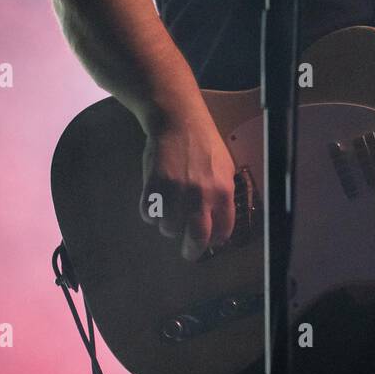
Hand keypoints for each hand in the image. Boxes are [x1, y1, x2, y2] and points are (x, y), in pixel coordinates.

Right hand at [140, 113, 236, 260]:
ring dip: (168, 225)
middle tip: (188, 252)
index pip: (223, 229)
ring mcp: (176, 193)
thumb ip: (223, 195)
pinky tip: (156, 202)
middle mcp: (201, 196)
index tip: (211, 242)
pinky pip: (149, 215)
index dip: (216, 239)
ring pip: (169, 228)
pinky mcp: (153, 187)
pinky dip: (151, 213)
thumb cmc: (204, 144)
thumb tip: (219, 223)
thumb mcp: (225, 168)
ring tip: (170, 211)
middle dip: (192, 250)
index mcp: (223, 191)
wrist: (179, 121)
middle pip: (196, 238)